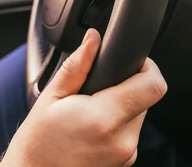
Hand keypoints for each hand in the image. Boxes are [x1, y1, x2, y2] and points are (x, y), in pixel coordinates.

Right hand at [0, 29, 166, 166]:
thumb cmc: (38, 142)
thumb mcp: (52, 96)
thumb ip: (78, 65)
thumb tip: (93, 38)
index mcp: (105, 118)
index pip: (153, 86)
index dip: (148, 67)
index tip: (132, 62)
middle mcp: (122, 139)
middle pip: (146, 98)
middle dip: (129, 85)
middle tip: (99, 87)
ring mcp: (126, 154)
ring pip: (140, 114)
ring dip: (123, 104)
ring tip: (92, 108)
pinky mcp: (125, 161)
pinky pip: (131, 131)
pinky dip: (118, 122)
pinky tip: (94, 125)